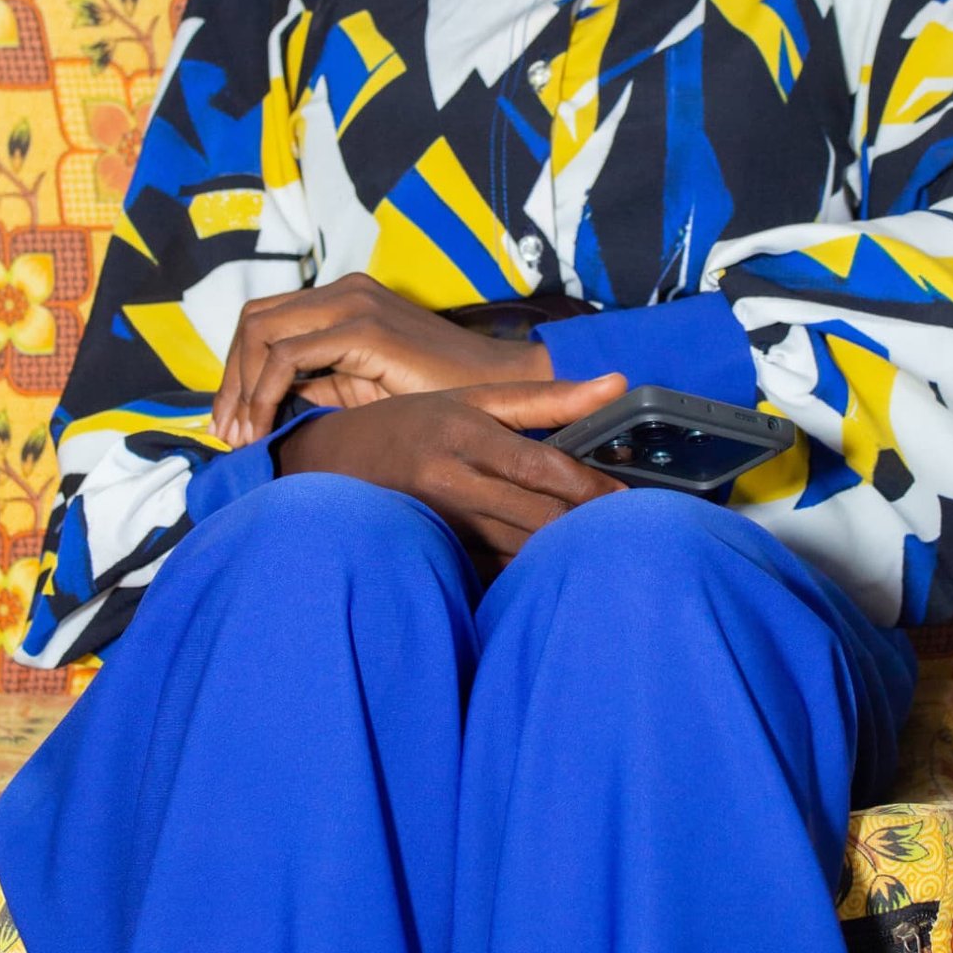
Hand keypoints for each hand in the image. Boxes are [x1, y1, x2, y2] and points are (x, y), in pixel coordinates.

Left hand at [212, 273, 551, 442]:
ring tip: (241, 436)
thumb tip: (259, 408)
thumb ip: (313, 385)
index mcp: (340, 299)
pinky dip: (264, 392)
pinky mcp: (363, 329)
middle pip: (252, 321)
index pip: (263, 321)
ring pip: (260, 333)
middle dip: (228, 380)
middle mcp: (342, 291)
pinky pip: (288, 355)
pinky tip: (265, 425)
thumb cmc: (434, 396)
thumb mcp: (358, 388)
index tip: (230, 421)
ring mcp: (353, 303)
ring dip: (240, 389)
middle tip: (226, 433)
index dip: (235, 371)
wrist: (499, 389)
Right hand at [275, 373, 625, 572]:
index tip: (627, 497)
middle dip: (584, 527)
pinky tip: (548, 570)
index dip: (589, 486)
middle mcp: (449, 478)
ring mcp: (436, 520)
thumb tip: (616, 382)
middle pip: (535, 515)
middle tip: (626, 532)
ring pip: (517, 548)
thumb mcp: (471, 399)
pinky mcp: (430, 551)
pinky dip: (524, 570)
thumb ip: (545, 399)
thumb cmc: (410, 424)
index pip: (541, 466)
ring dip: (559, 553)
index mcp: (464, 432)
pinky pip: (490, 569)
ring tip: (598, 551)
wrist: (325, 462)